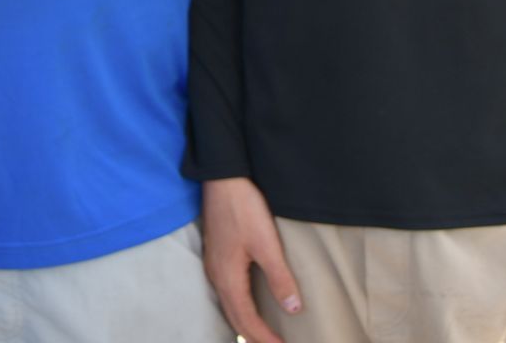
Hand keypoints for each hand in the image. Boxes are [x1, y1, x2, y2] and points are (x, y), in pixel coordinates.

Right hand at [202, 177, 301, 342]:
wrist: (222, 179)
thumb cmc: (243, 208)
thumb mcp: (267, 244)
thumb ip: (279, 278)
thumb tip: (292, 310)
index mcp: (228, 278)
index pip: (246, 320)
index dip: (265, 338)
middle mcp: (216, 276)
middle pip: (234, 317)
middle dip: (254, 336)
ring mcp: (213, 265)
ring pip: (228, 305)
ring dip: (245, 322)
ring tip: (264, 332)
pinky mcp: (216, 255)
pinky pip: (226, 292)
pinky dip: (239, 306)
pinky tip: (249, 303)